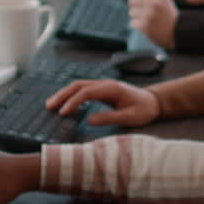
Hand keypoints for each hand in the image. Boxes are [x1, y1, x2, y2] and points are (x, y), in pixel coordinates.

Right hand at [45, 79, 160, 126]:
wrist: (153, 102)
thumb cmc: (144, 110)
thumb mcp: (130, 117)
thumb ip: (110, 118)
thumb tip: (89, 120)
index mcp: (111, 88)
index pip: (87, 92)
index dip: (73, 102)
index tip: (63, 113)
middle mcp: (105, 83)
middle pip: (78, 85)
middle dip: (62, 95)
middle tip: (49, 107)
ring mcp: (103, 85)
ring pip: (79, 86)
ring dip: (64, 94)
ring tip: (51, 105)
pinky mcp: (102, 89)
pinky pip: (83, 90)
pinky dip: (71, 95)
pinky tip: (65, 105)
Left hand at [127, 0, 177, 48]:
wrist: (177, 33)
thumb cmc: (168, 15)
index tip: (140, 1)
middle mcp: (154, 2)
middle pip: (132, 0)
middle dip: (135, 6)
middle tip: (141, 12)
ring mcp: (150, 14)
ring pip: (132, 12)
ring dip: (137, 17)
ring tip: (147, 20)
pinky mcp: (145, 26)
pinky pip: (133, 23)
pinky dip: (138, 26)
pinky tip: (146, 27)